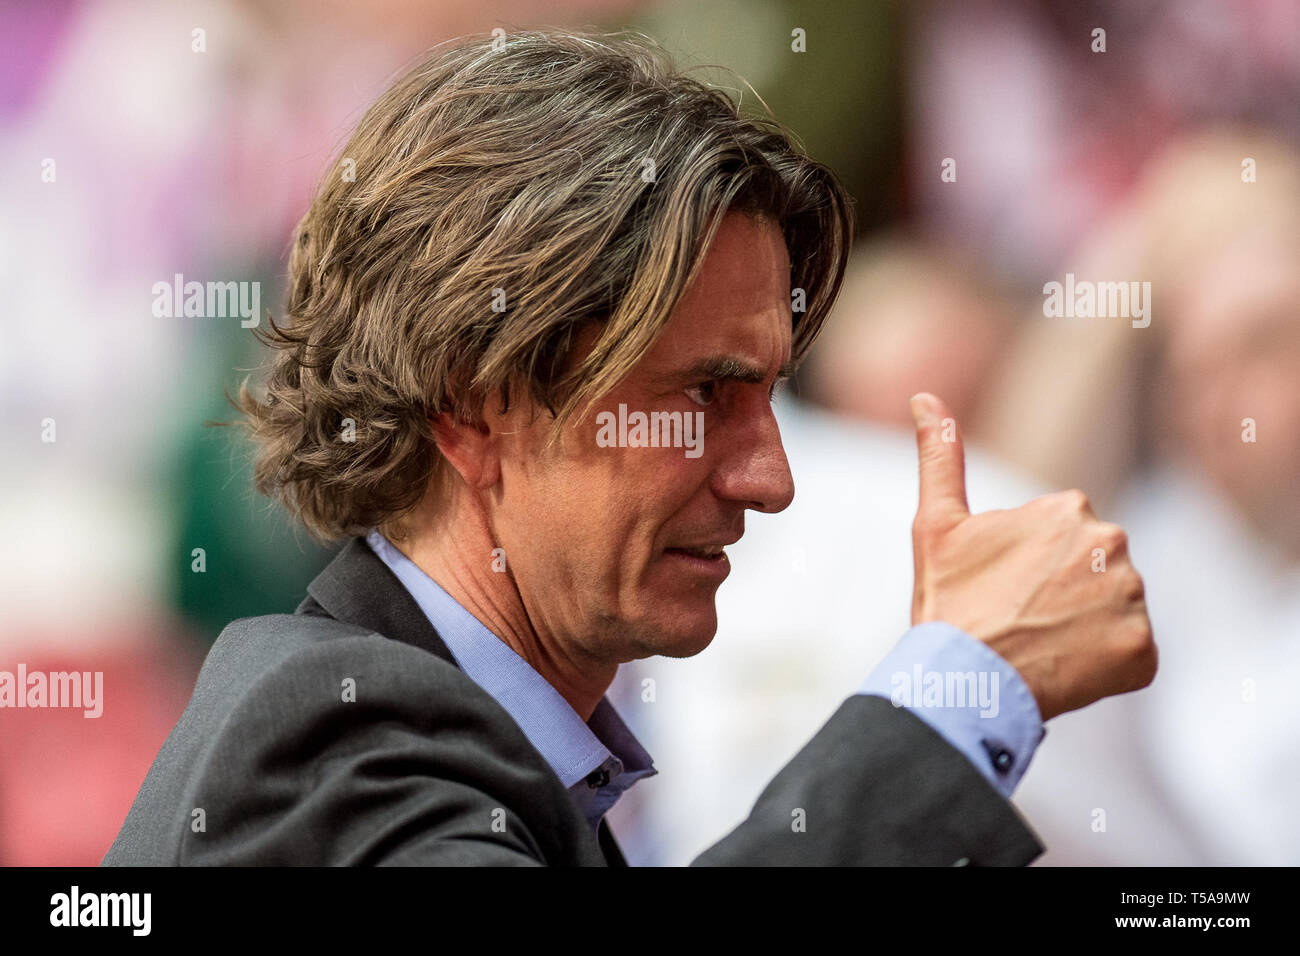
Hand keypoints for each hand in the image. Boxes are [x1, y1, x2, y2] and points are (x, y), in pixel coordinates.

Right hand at [907, 392, 1156, 720]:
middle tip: (1018, 618)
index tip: (1002, 588)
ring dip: (1084, 627)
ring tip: (1038, 645)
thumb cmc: (947, 602)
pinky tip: (1062, 668)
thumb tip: (923, 397)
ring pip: (1113, 609)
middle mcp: (1112, 544)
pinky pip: (1130, 654)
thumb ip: (940, 455)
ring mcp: (1132, 600)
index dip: (1029, 566)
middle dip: (1063, 592)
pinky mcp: (1143, 651)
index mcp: (1068, 508)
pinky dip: (1102, 664)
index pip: (1062, 537)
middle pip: (1093, 569)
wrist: (963, 681)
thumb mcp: (935, 524)